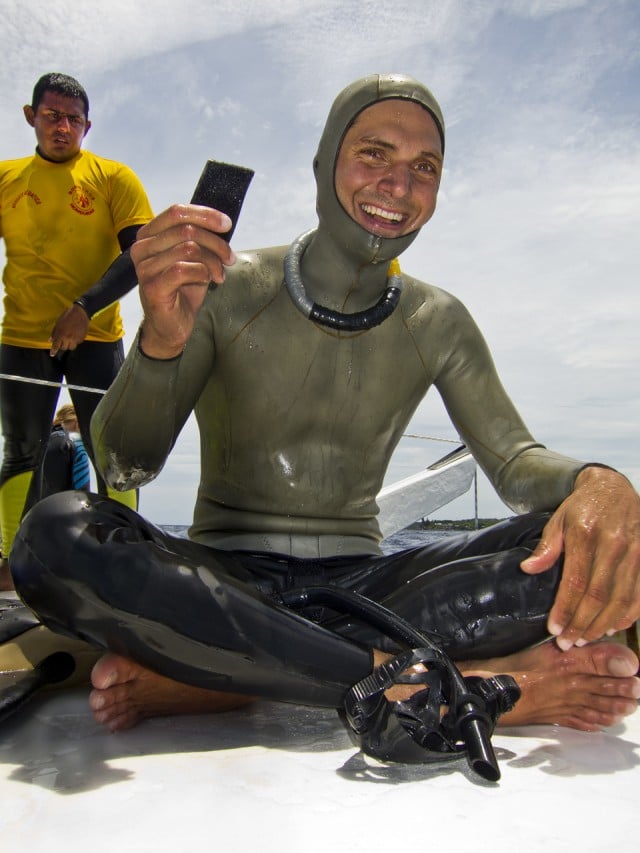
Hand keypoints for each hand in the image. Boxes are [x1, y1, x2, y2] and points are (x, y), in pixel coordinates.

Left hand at [49, 303, 89, 355]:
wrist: (81, 313)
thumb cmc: (67, 316)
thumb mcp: (58, 323)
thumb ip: (54, 332)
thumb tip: (50, 340)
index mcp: (61, 333)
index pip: (56, 345)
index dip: (53, 351)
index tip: (52, 354)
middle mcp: (68, 337)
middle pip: (64, 348)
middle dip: (62, 345)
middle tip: (62, 341)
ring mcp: (76, 338)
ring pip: (71, 347)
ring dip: (69, 345)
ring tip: (69, 340)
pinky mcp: (82, 338)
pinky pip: (78, 343)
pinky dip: (75, 341)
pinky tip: (75, 335)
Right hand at [131, 204, 235, 358]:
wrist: (171, 326)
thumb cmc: (182, 291)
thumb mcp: (194, 258)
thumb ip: (200, 239)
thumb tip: (222, 224)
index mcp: (149, 235)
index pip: (177, 212)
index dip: (205, 215)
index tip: (227, 224)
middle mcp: (142, 248)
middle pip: (186, 229)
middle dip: (216, 243)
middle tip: (229, 258)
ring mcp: (145, 267)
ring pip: (188, 248)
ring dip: (212, 261)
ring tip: (219, 274)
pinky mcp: (152, 286)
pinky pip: (184, 269)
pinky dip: (203, 273)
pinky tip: (208, 281)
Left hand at [521, 466, 639, 648]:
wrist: (613, 487)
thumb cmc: (582, 506)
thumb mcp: (558, 519)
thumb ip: (547, 547)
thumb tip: (529, 569)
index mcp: (586, 534)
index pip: (576, 582)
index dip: (565, 610)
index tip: (554, 629)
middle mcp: (613, 544)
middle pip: (598, 596)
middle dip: (582, 624)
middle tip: (568, 643)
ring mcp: (634, 552)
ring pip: (620, 599)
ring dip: (603, 625)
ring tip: (586, 639)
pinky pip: (639, 594)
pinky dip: (628, 615)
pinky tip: (612, 627)